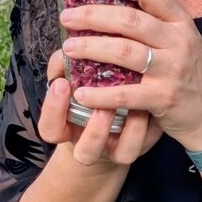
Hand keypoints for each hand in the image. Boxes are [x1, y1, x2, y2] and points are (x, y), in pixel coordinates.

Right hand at [37, 45, 161, 169]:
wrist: (111, 121)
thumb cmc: (86, 93)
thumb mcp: (72, 81)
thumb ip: (65, 67)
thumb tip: (67, 47)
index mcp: (66, 130)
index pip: (50, 129)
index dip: (53, 110)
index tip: (61, 83)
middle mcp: (91, 146)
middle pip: (86, 152)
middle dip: (95, 129)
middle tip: (103, 102)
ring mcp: (118, 150)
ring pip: (123, 153)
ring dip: (130, 127)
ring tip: (134, 104)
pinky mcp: (142, 145)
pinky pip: (148, 141)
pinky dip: (149, 123)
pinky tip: (151, 101)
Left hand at [59, 0, 201, 150]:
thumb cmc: (188, 73)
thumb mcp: (180, 39)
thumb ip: (153, 22)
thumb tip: (108, 2)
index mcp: (179, 21)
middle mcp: (178, 41)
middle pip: (130, 20)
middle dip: (92, 16)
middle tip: (66, 17)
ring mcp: (172, 69)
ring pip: (124, 52)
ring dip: (91, 48)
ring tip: (68, 48)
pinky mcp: (164, 97)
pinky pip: (125, 93)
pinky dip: (99, 93)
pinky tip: (80, 92)